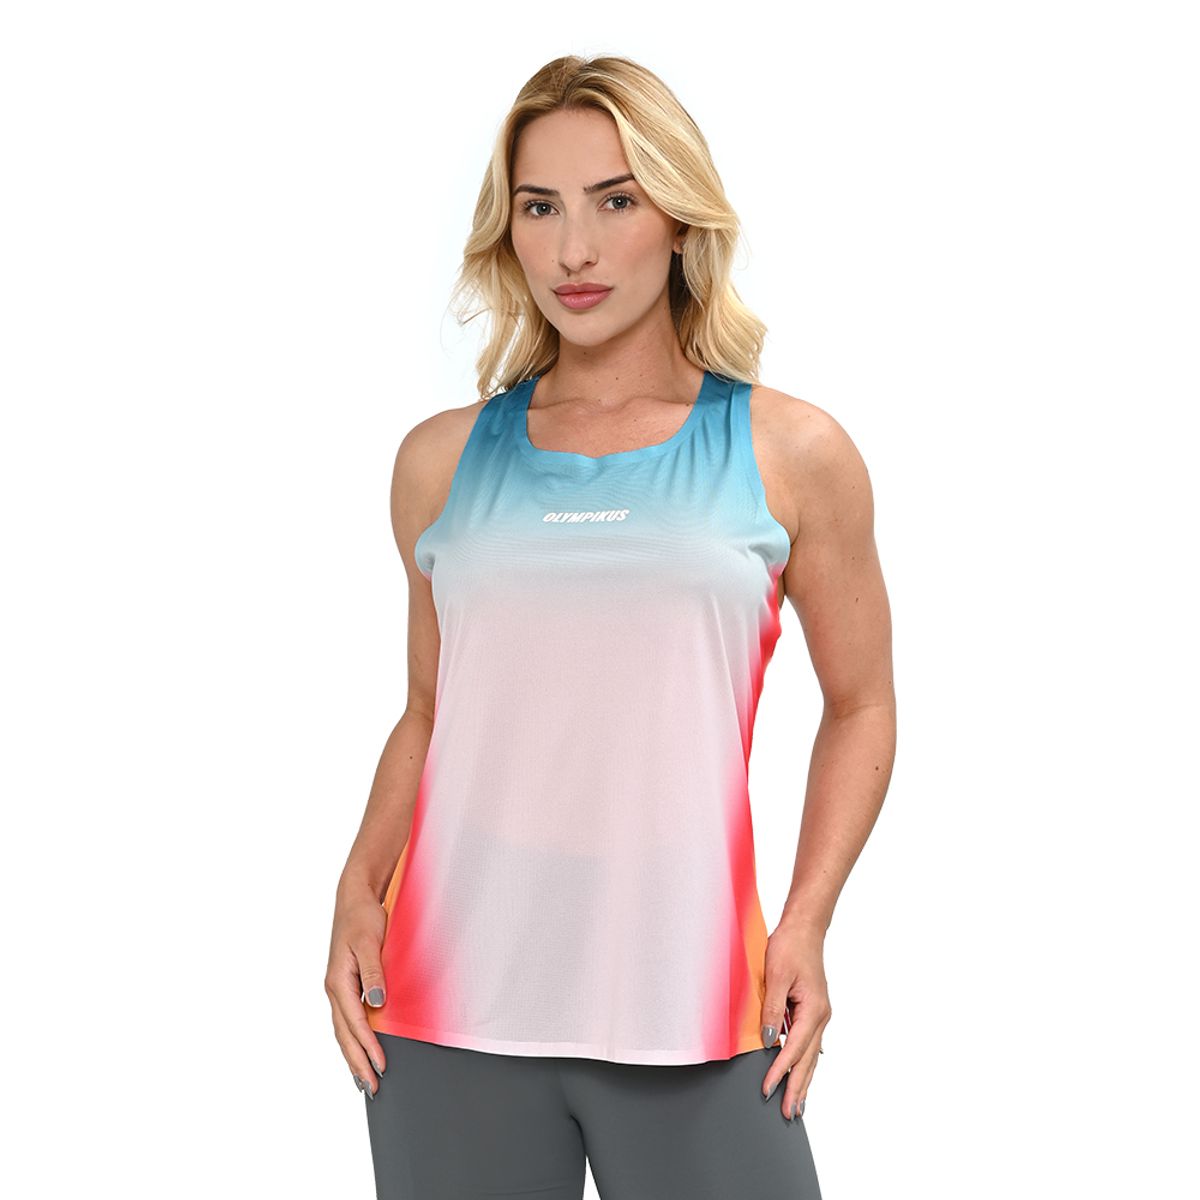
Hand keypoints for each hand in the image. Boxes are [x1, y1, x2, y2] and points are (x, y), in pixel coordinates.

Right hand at [324, 879, 389, 1098]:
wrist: (355, 898)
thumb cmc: (362, 918)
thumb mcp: (369, 942)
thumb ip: (373, 973)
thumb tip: (377, 1004)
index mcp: (337, 981)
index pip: (354, 1022)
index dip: (367, 1045)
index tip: (380, 1064)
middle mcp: (334, 988)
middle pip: (344, 1034)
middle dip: (357, 1062)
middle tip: (372, 1088)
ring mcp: (338, 988)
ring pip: (343, 1030)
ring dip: (353, 1055)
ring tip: (364, 1079)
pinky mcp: (345, 984)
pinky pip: (347, 1019)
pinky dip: (353, 1039)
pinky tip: (360, 1050)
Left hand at [759, 917, 830, 1121]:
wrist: (804, 928)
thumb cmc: (790, 947)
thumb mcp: (777, 976)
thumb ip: (773, 1010)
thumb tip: (770, 1041)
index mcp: (813, 1010)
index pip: (794, 1050)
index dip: (780, 1072)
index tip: (767, 1090)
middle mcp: (820, 1016)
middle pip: (808, 1060)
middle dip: (797, 1088)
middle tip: (789, 1114)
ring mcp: (819, 1014)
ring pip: (811, 1055)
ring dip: (803, 1079)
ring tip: (797, 1104)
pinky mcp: (814, 1009)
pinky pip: (809, 1043)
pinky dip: (805, 1061)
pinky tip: (804, 1072)